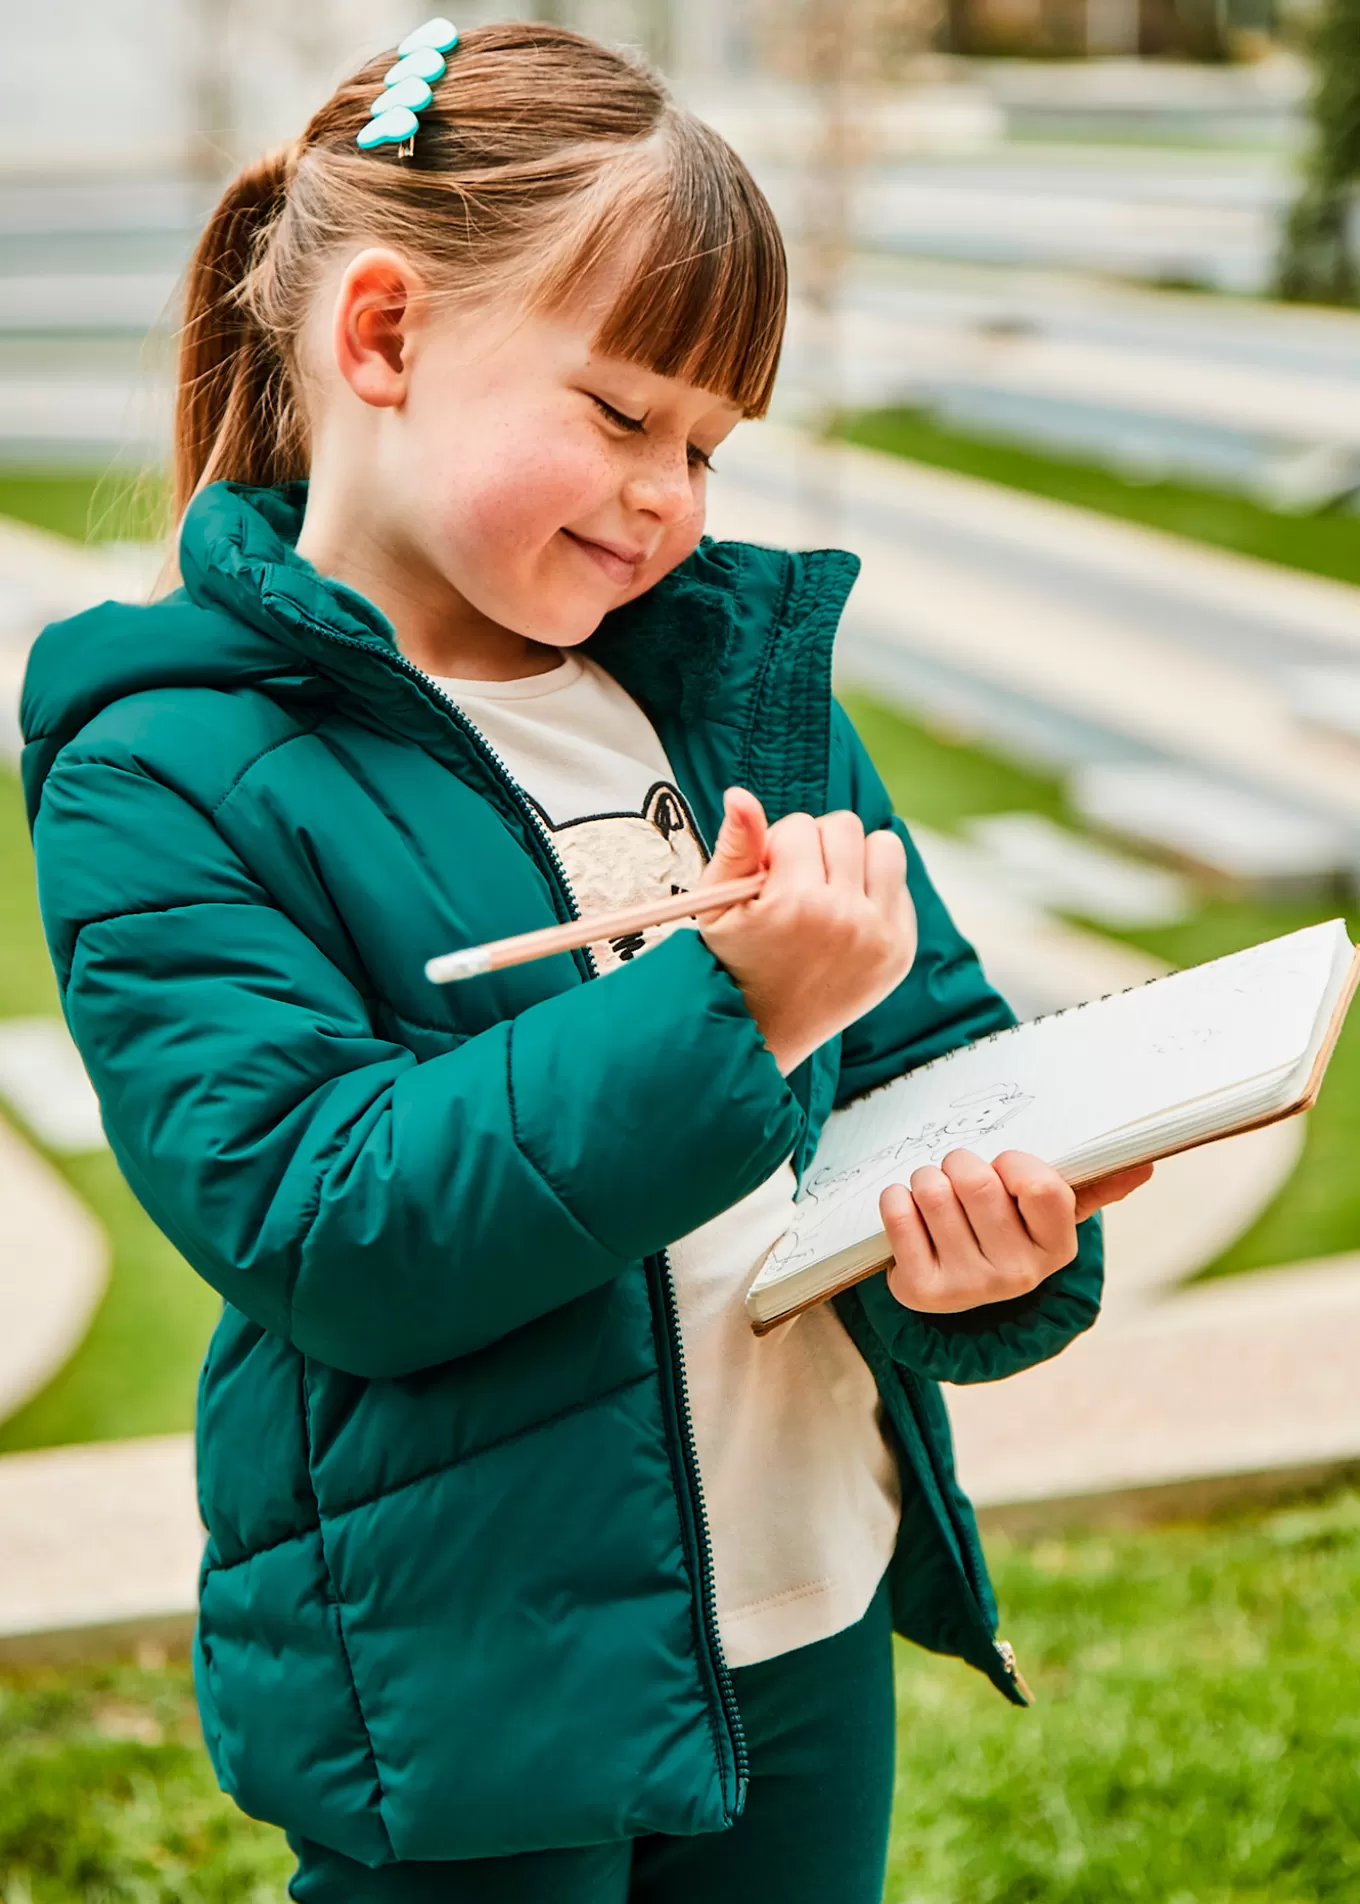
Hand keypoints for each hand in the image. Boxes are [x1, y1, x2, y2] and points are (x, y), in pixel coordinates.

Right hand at [697, 786, 917, 1076]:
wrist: (763, 1032)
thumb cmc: (733, 961)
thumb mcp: (716, 905)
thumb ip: (734, 846)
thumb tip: (740, 794)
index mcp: (798, 903)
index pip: (800, 825)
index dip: (777, 847)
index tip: (768, 881)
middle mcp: (846, 919)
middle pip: (845, 827)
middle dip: (817, 847)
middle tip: (796, 885)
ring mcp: (881, 937)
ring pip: (885, 846)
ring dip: (856, 858)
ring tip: (827, 891)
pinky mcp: (901, 950)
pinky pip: (901, 886)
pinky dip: (875, 892)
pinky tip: (845, 919)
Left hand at [881, 1148, 1153, 1312]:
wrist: (953, 1282)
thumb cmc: (1006, 1229)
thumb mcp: (1050, 1212)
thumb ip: (1095, 1185)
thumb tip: (1145, 1165)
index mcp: (1057, 1249)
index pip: (1040, 1185)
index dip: (1014, 1163)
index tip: (1006, 1169)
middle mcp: (1017, 1276)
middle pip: (977, 1183)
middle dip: (961, 1162)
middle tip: (960, 1171)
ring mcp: (968, 1288)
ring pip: (934, 1191)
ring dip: (927, 1177)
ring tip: (936, 1190)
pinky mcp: (920, 1291)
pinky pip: (898, 1213)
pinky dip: (896, 1197)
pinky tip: (910, 1209)